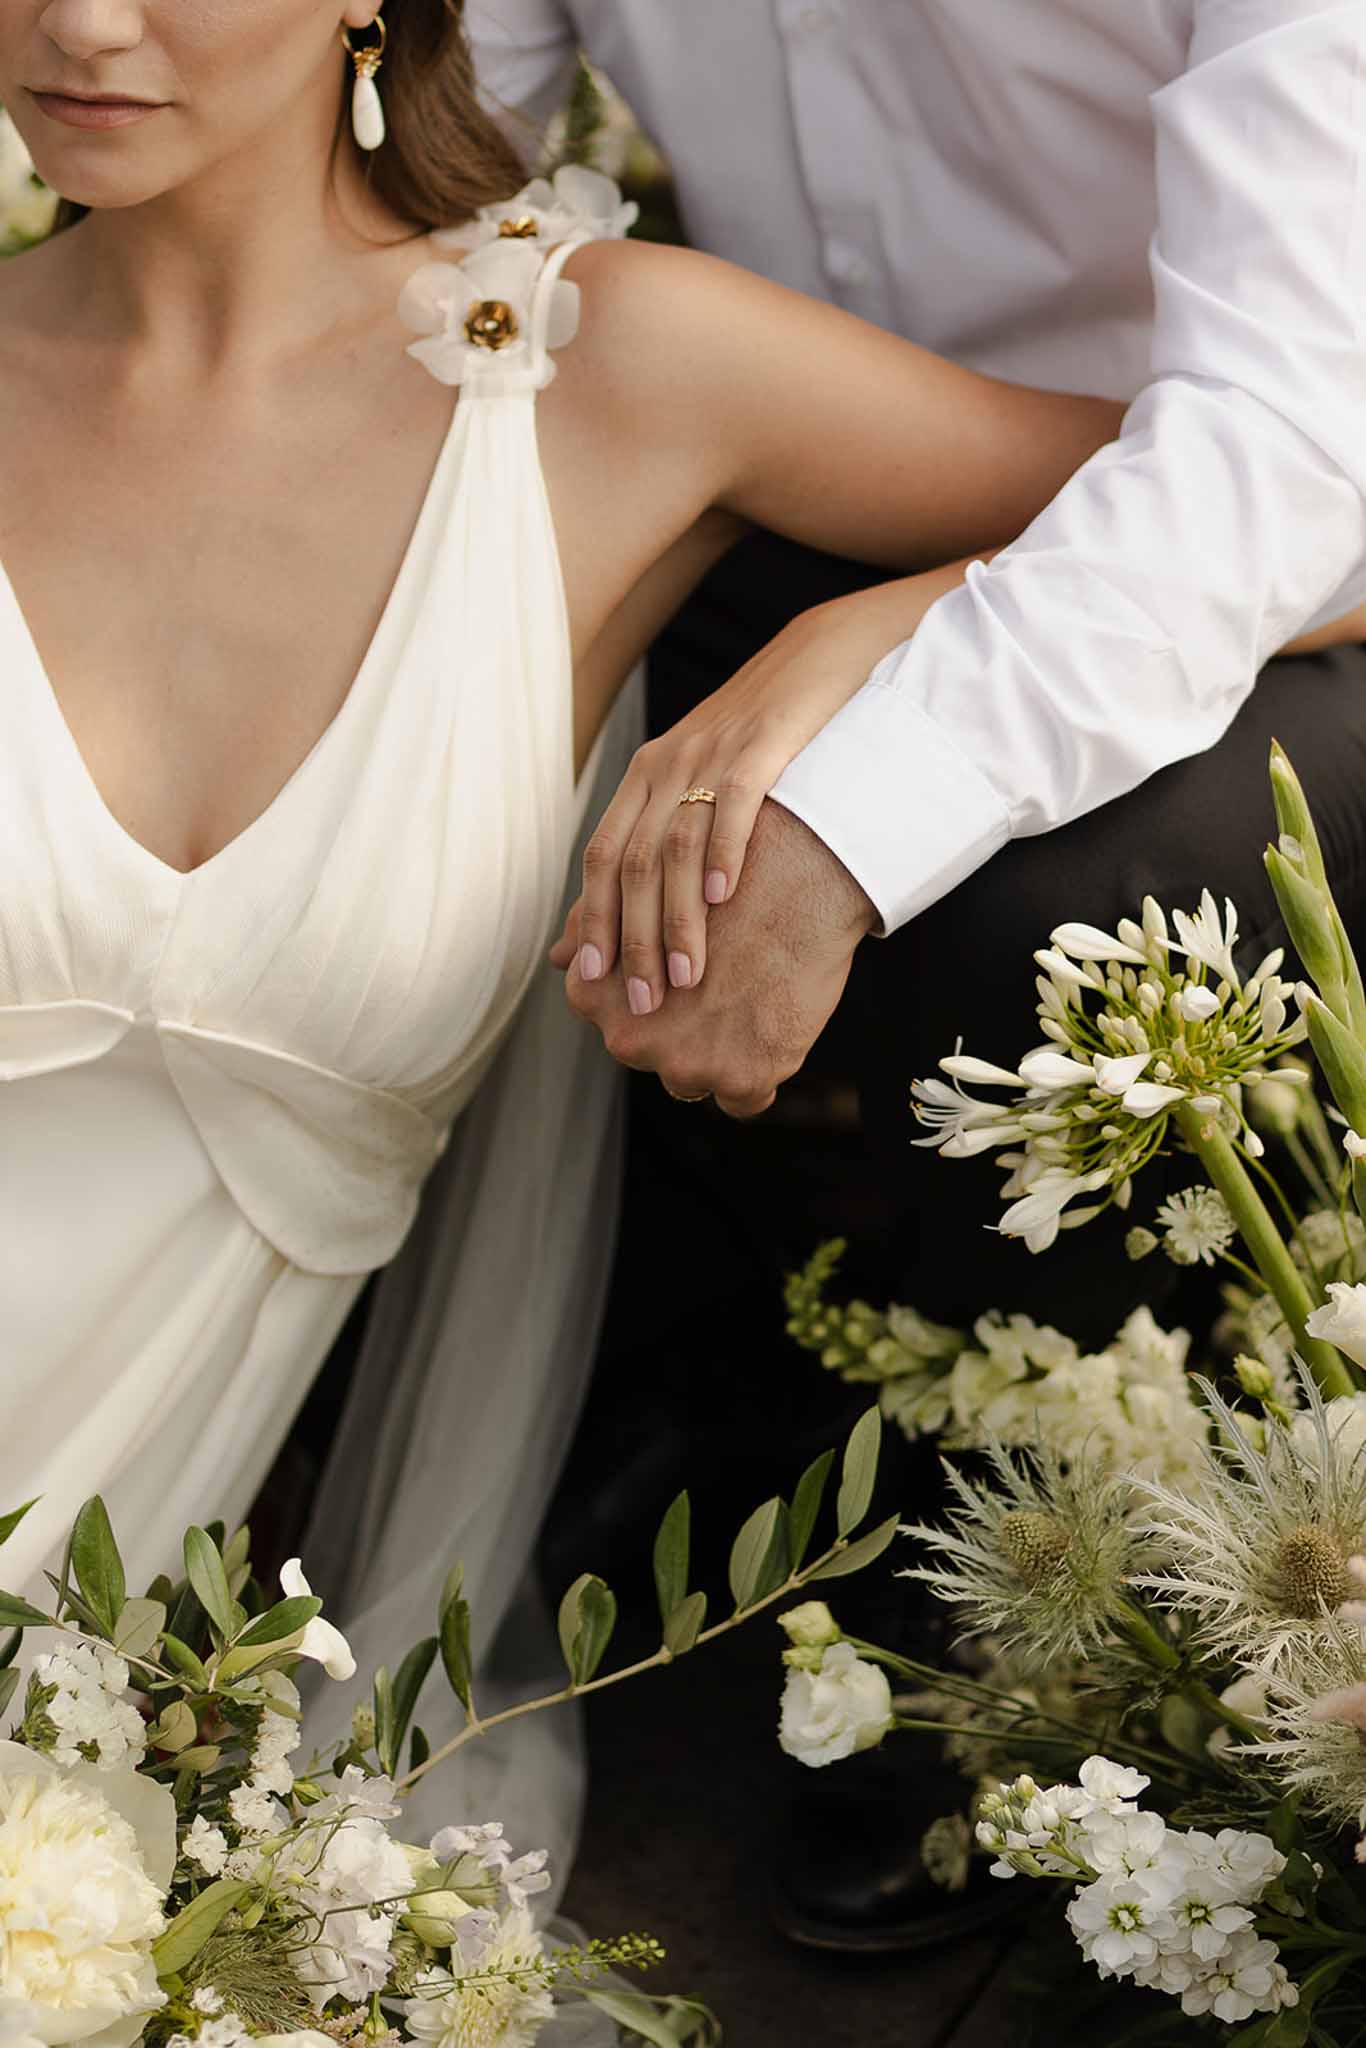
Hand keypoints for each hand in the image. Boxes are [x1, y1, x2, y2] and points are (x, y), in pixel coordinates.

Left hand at [551, 578, 950, 1013]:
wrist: (823, 657)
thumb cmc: (767, 735)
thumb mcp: (702, 781)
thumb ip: (658, 841)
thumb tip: (616, 919)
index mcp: (646, 776)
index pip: (602, 857)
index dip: (593, 920)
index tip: (591, 981)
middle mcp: (666, 764)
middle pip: (633, 863)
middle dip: (634, 940)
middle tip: (643, 1002)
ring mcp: (713, 754)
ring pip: (676, 847)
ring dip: (678, 918)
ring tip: (687, 977)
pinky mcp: (763, 744)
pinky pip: (734, 804)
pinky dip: (724, 853)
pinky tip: (726, 900)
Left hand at [557, 799, 877, 1115]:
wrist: (803, 878)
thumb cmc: (723, 879)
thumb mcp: (644, 898)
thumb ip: (595, 931)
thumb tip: (557, 957)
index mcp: (595, 997)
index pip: (611, 1019)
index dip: (651, 996)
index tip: (681, 975)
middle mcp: (630, 1039)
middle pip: (652, 1053)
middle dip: (680, 1029)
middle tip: (720, 986)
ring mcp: (686, 1065)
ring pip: (693, 1081)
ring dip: (717, 1055)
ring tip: (749, 1005)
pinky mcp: (743, 1079)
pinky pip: (744, 1101)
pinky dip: (758, 1075)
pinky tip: (773, 1033)